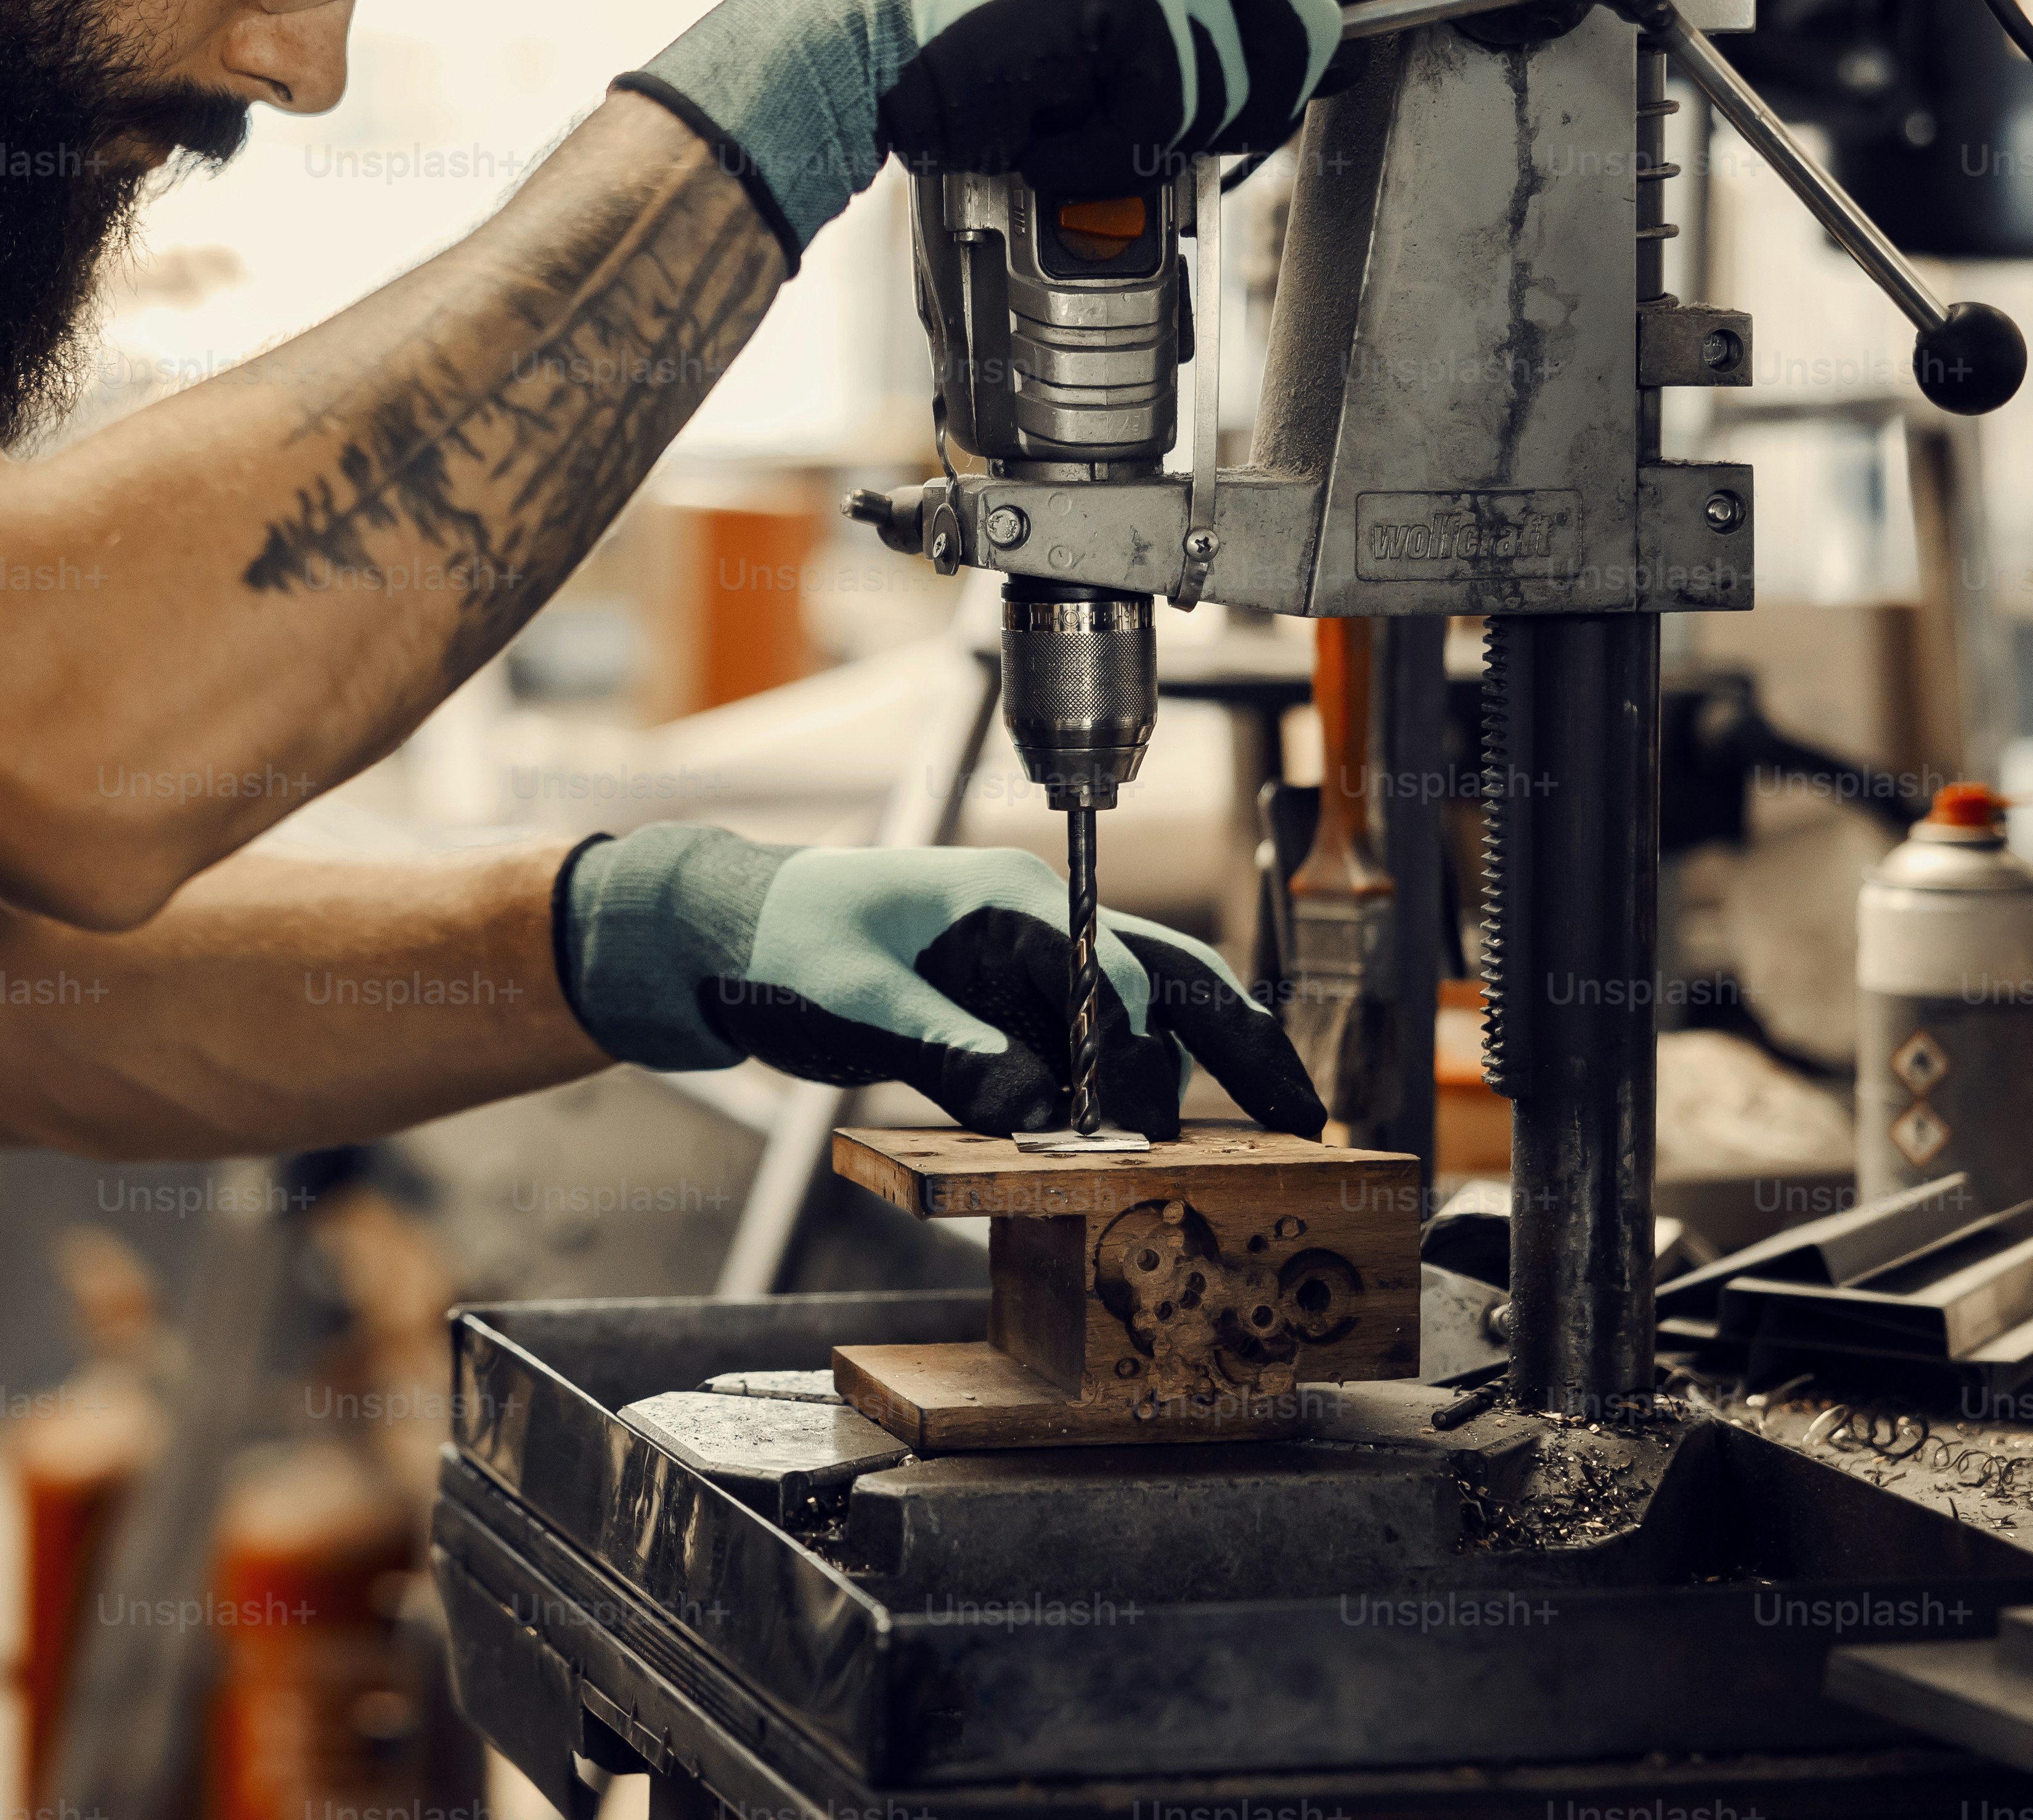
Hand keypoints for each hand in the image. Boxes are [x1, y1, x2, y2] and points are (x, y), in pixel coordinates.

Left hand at [553, 823, 1327, 1138]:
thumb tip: (1033, 1107)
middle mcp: (1035, 930)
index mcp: (1006, 903)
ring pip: (1148, 1010)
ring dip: (1209, 1062)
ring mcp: (1027, 972)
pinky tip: (1187, 1129)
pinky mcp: (1007, 1017)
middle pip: (1166, 976)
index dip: (1130, 1050)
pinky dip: (1146, 1083)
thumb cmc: (784, 941)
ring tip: (1283, 1120)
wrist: (730, 936)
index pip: (1105, 975)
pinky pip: (1094, 1050)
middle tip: (1303, 1111)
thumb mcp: (854, 998)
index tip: (1138, 1121)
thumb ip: (944, 1047)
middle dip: (1236, 1041)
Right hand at [615, 0, 1533, 258]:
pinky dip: (1102, 145)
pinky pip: (1168, 109)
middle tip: (1149, 124)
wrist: (854, 44)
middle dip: (1244, 102)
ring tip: (1063, 107)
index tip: (1428, 8)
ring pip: (1232, 82)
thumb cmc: (964, 41)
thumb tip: (1311, 55)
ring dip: (1154, 131)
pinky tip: (1038, 118)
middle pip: (1300, 25)